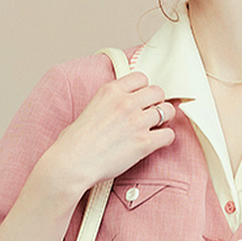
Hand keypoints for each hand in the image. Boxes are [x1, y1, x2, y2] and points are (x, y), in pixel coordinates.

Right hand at [36, 70, 176, 197]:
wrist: (72, 163)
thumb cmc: (75, 141)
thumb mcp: (90, 108)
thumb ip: (109, 102)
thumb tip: (120, 107)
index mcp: (111, 90)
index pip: (141, 78)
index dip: (144, 89)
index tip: (141, 99)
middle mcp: (126, 102)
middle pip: (158, 92)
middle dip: (157, 102)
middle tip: (151, 114)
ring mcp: (137, 122)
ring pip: (167, 111)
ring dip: (164, 120)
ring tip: (155, 128)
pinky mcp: (144, 143)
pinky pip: (169, 134)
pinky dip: (165, 138)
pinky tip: (156, 143)